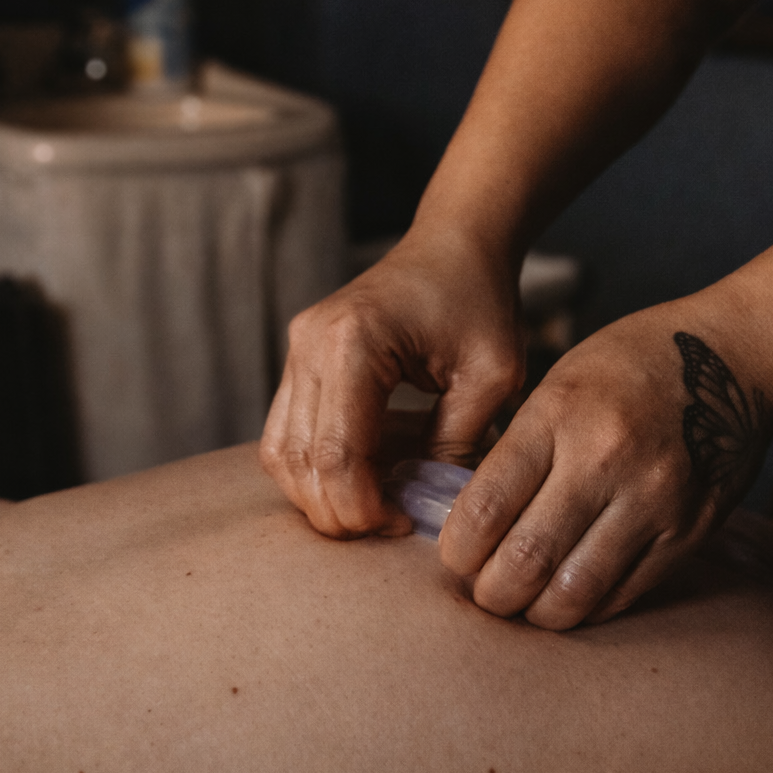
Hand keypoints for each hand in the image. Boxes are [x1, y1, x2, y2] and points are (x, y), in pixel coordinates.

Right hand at [259, 232, 523, 537]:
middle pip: (298, 459)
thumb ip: (460, 441)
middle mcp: (311, 344)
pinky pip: (287, 432)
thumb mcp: (492, 374)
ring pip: (280, 452)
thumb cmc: (480, 299)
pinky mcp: (301, 359)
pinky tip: (361, 480)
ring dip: (319, 495)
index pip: (338, 452)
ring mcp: (298, 350)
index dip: (362, 506)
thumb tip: (433, 507)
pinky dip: (314, 469)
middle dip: (338, 510)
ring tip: (373, 510)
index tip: (401, 525)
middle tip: (387, 528)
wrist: (456, 244)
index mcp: (355, 342)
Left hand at [438, 301, 772, 629]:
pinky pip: (626, 594)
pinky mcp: (690, 531)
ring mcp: (654, 499)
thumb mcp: (562, 382)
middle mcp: (606, 459)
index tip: (455, 555)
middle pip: (525, 561)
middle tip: (485, 591)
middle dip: (491, 593)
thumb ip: (519, 449)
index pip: (485, 506)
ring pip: (575, 593)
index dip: (458, 549)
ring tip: (526, 602)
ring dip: (538, 613)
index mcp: (560, 414)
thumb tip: (472, 523)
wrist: (737, 356)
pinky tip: (573, 594)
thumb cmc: (635, 363)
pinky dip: (589, 606)